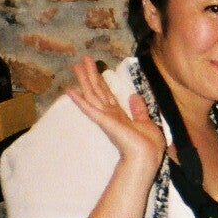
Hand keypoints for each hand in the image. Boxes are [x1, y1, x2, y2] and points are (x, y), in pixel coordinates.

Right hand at [65, 56, 165, 170]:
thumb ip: (138, 110)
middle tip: (81, 60)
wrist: (146, 157)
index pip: (107, 94)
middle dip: (90, 75)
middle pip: (97, 91)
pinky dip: (79, 99)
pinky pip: (89, 108)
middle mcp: (109, 114)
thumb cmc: (148, 145)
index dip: (101, 81)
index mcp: (120, 115)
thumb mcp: (146, 123)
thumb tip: (134, 96)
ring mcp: (105, 117)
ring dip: (84, 80)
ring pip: (92, 94)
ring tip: (76, 65)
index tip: (95, 68)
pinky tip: (69, 89)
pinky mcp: (104, 121)